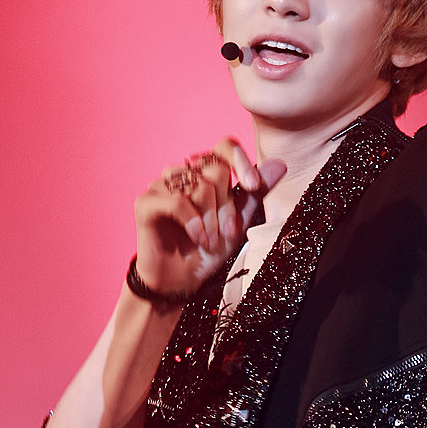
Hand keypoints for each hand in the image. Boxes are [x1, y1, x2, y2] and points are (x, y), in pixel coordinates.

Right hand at [133, 138, 285, 297]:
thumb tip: (281, 164)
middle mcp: (181, 174)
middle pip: (216, 170)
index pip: (224, 146)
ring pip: (200, 186)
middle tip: (224, 234)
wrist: (182, 280)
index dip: (241, 162)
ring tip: (209, 241)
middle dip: (227, 207)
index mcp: (203, 173)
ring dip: (211, 220)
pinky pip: (177, 202)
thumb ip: (256, 193)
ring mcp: (161, 185)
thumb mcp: (240, 221)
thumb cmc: (209, 250)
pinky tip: (198, 238)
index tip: (254, 186)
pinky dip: (193, 223)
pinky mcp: (145, 202)